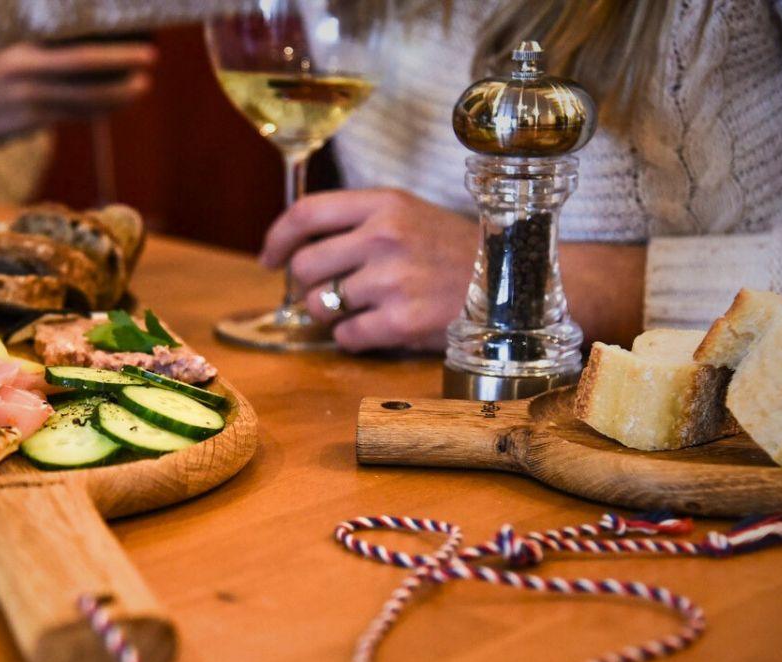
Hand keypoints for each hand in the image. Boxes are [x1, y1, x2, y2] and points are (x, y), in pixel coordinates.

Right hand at [0, 41, 155, 148]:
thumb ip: (22, 43)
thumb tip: (59, 38)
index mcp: (13, 43)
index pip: (63, 36)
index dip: (97, 35)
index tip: (125, 27)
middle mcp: (22, 67)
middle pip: (82, 64)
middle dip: (119, 62)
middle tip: (149, 60)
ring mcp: (25, 97)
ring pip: (82, 96)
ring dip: (115, 93)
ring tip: (141, 86)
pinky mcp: (25, 122)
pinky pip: (69, 116)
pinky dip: (93, 110)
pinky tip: (110, 106)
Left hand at [260, 189, 475, 351]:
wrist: (512, 282)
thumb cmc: (453, 250)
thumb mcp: (408, 215)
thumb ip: (357, 224)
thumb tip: (296, 250)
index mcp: (383, 204)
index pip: (306, 213)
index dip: (277, 238)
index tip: (269, 259)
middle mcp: (384, 237)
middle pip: (305, 266)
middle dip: (306, 286)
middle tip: (325, 293)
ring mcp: (393, 281)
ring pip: (321, 305)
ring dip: (331, 314)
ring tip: (363, 308)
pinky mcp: (402, 322)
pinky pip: (347, 336)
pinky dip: (354, 338)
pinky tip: (378, 328)